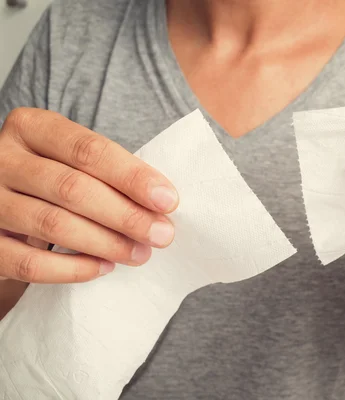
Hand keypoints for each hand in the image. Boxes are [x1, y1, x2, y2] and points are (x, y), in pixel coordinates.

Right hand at [0, 108, 178, 283]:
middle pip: (72, 188)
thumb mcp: (73, 160)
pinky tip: (102, 268)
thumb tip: (161, 205)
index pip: (88, 150)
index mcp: (31, 127)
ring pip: (52, 224)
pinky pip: (27, 262)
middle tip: (161, 235)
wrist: (1, 200)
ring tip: (140, 253)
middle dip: (126, 215)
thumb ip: (108, 173)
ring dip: (105, 243)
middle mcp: (2, 158)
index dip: (132, 177)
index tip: (168, 201)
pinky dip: (71, 269)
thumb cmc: (52, 178)